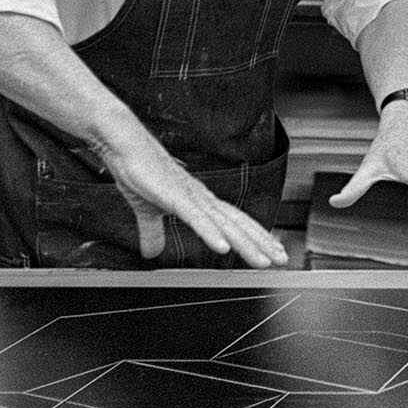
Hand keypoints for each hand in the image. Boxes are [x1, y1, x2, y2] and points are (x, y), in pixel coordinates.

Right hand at [96, 130, 288, 267]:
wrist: (125, 146)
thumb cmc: (140, 171)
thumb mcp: (147, 211)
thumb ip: (153, 232)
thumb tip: (150, 253)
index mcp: (200, 202)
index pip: (234, 222)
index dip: (254, 237)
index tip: (270, 252)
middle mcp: (203, 199)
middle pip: (238, 224)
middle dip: (261, 243)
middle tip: (281, 259)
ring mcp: (192, 198)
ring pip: (225, 225)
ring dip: (245, 243)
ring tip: (262, 260)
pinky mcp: (175, 197)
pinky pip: (196, 218)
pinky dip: (211, 233)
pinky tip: (222, 248)